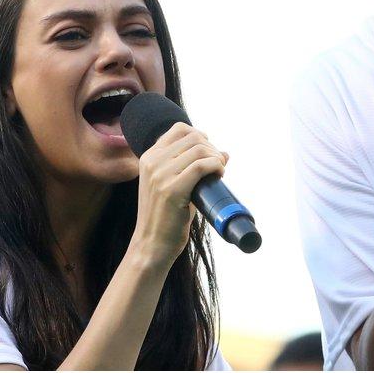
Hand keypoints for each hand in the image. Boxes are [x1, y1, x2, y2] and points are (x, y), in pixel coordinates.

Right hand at [131, 122, 227, 264]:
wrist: (152, 244)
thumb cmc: (166, 216)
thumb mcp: (170, 184)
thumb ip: (190, 166)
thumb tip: (224, 153)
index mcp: (148, 157)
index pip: (179, 128)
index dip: (200, 136)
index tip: (208, 152)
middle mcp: (152, 162)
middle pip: (193, 137)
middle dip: (211, 148)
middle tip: (217, 165)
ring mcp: (160, 175)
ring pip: (200, 149)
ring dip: (216, 158)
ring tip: (219, 171)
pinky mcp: (172, 189)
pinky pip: (202, 166)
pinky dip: (216, 166)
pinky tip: (219, 175)